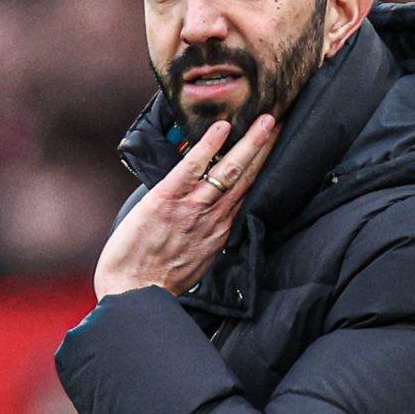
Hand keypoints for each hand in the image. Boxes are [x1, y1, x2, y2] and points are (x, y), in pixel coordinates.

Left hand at [93, 114, 279, 298]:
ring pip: (230, 171)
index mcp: (221, 229)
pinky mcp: (166, 200)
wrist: (134, 293)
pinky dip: (208, 147)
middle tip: (280, 121)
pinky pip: (192, 168)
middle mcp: (214, 217)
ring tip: (265, 120)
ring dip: (250, 143)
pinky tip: (222, 129)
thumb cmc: (161, 280)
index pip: (249, 191)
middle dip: (266, 148)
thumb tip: (216, 215)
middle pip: (248, 177)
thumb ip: (209, 234)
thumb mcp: (198, 259)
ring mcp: (192, 207)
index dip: (263, 166)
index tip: (277, 146)